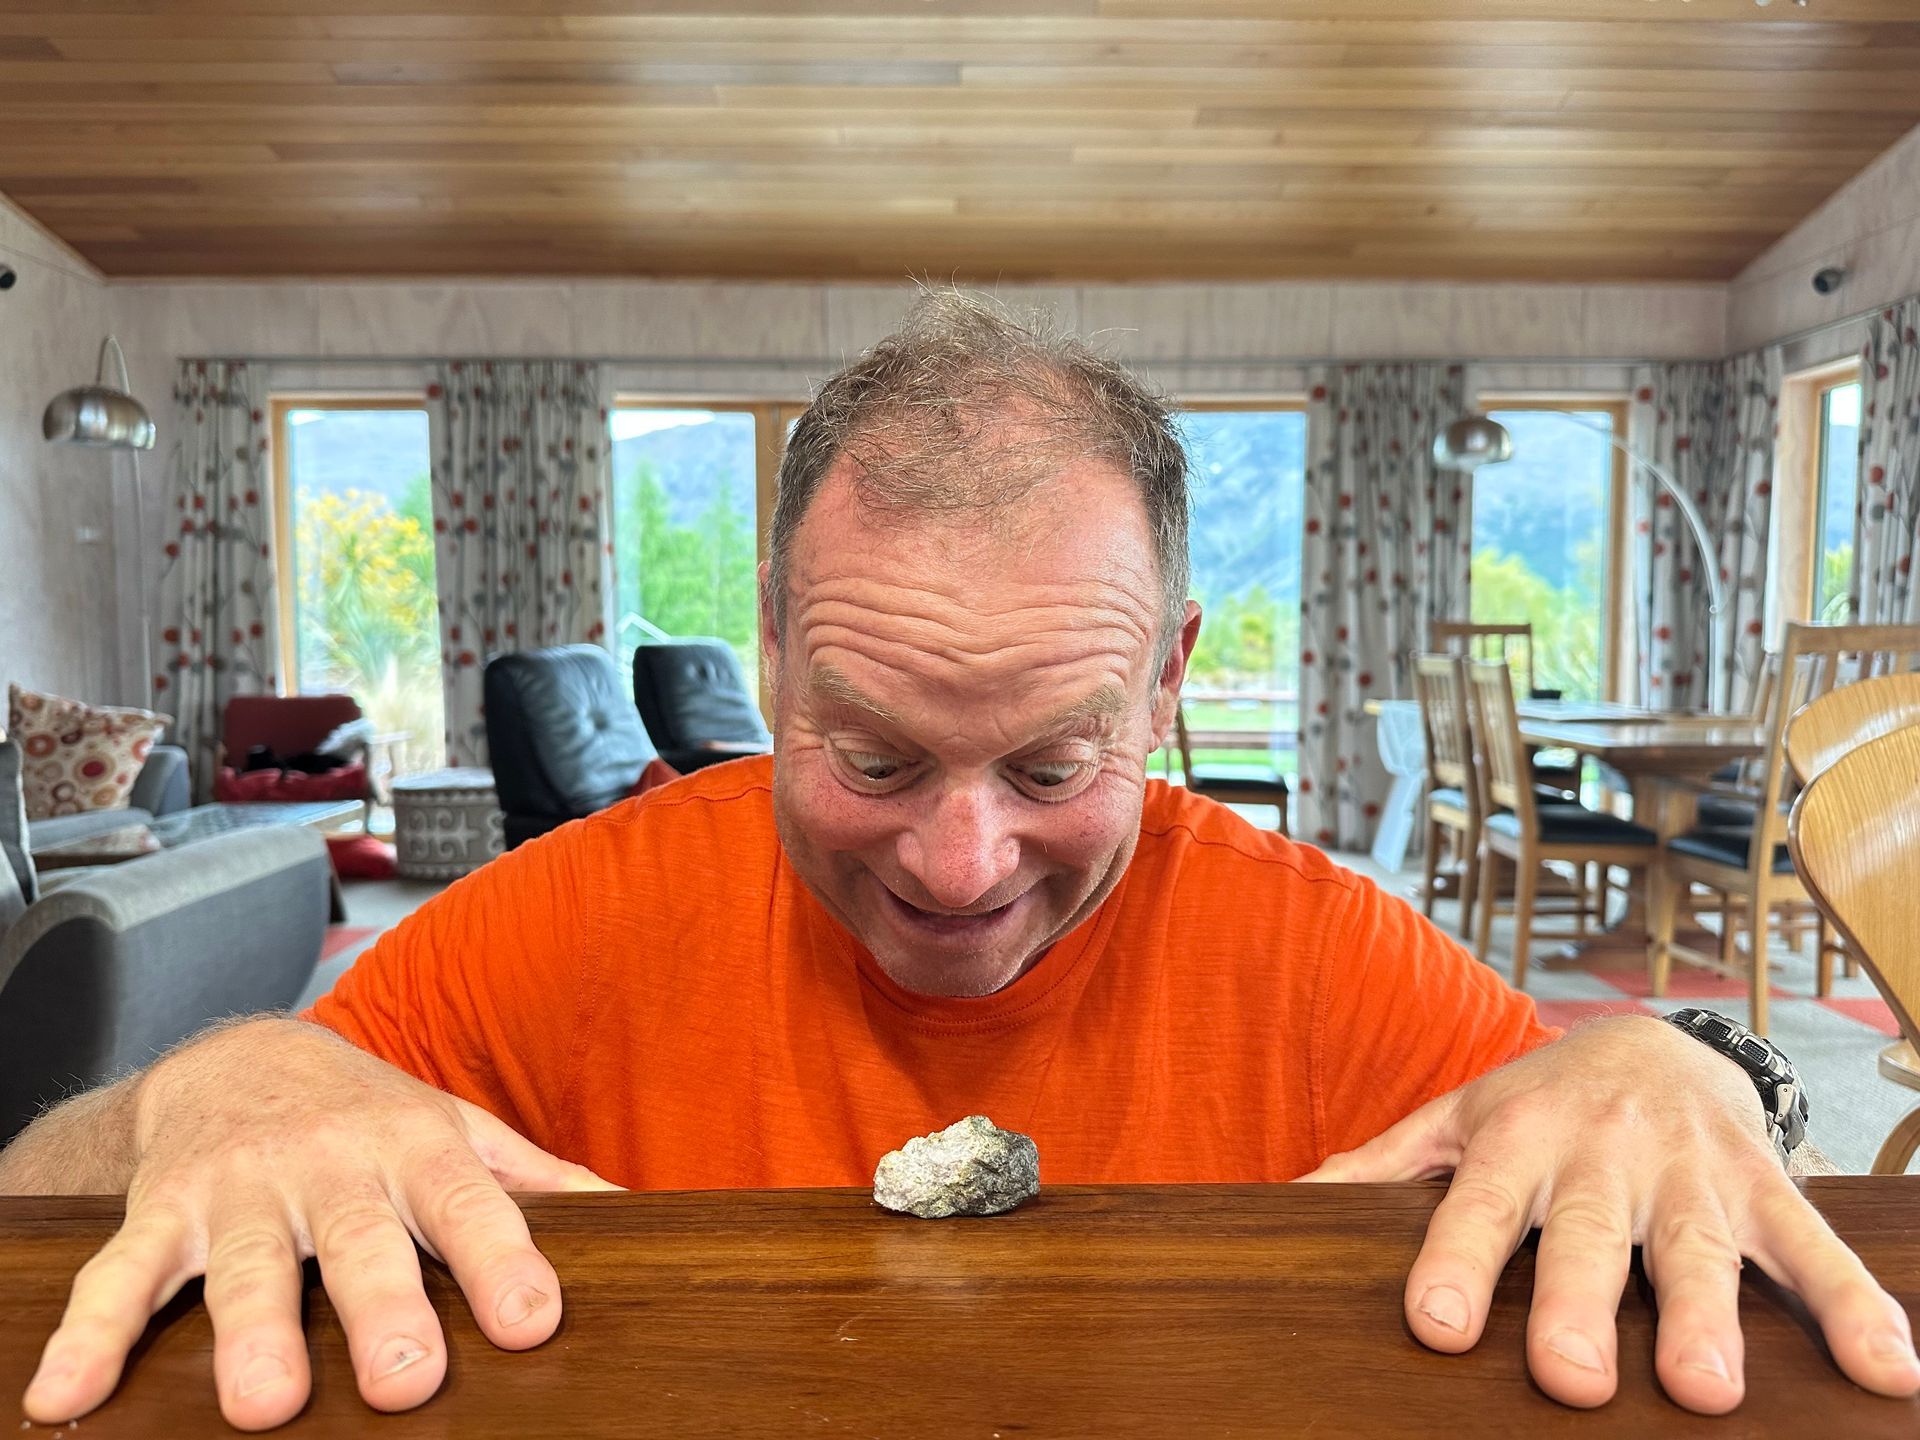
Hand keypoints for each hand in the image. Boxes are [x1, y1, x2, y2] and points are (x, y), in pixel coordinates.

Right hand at [21, 1019, 618, 1431]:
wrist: (240, 1057)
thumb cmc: (371, 1115)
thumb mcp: (460, 1132)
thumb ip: (537, 1180)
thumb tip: (638, 1219)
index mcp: (417, 1150)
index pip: (469, 1206)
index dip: (502, 1260)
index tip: (535, 1318)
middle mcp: (333, 1168)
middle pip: (361, 1240)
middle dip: (383, 1308)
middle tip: (406, 1382)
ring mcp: (242, 1191)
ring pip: (246, 1264)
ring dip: (252, 1331)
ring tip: (265, 1404)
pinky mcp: (162, 1212)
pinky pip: (120, 1275)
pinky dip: (90, 1333)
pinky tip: (63, 1396)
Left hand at [1301, 1015, 1919, 1412]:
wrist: (1654, 1037)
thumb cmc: (1539, 1102)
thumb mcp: (1457, 1118)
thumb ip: (1384, 1166)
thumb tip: (1285, 1204)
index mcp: (1515, 1142)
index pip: (1475, 1207)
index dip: (1453, 1262)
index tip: (1431, 1326)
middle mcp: (1601, 1157)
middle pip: (1586, 1237)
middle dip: (1579, 1305)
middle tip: (1573, 1381)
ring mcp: (1688, 1174)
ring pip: (1698, 1248)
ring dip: (1708, 1317)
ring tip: (1705, 1391)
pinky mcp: (1766, 1186)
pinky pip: (1814, 1249)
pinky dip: (1852, 1306)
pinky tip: (1888, 1370)